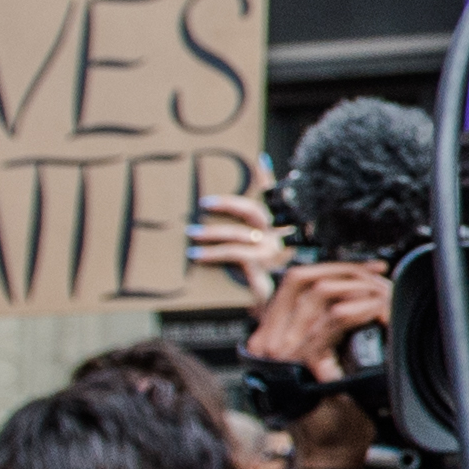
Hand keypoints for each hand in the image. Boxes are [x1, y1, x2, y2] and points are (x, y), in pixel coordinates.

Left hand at [189, 180, 290, 301]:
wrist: (266, 310)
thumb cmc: (251, 278)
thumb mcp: (245, 253)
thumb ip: (235, 233)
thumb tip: (212, 212)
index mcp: (274, 228)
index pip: (271, 198)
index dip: (267, 177)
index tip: (259, 158)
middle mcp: (275, 237)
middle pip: (253, 212)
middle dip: (228, 204)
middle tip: (205, 203)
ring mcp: (270, 253)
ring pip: (241, 234)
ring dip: (213, 233)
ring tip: (192, 236)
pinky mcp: (260, 269)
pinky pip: (235, 255)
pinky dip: (215, 254)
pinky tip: (198, 255)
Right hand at [249, 259, 394, 464]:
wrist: (330, 453)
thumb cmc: (335, 416)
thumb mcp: (330, 364)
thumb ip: (330, 336)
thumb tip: (357, 302)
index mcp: (271, 336)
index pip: (295, 282)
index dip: (335, 268)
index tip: (369, 270)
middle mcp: (268, 339)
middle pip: (304, 278)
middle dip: (348, 272)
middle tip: (381, 279)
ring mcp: (280, 349)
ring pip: (317, 292)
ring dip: (357, 288)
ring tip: (383, 298)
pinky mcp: (301, 361)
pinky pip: (332, 320)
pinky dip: (361, 310)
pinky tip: (379, 312)